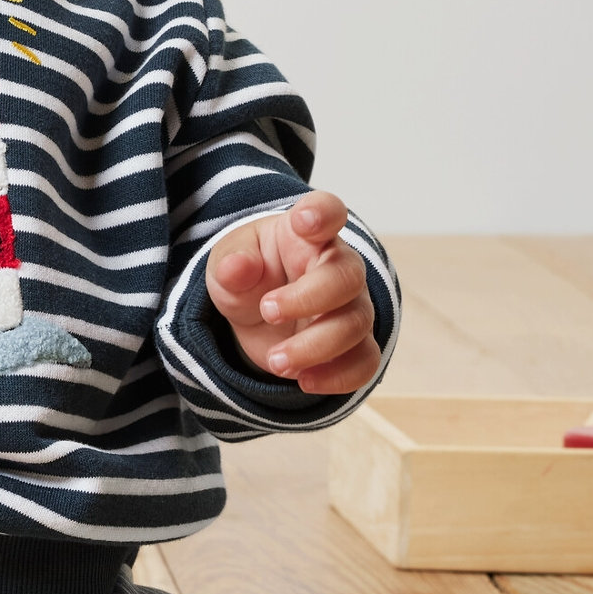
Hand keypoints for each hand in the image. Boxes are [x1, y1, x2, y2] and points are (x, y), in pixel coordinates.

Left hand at [205, 191, 378, 394]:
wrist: (256, 314)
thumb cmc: (248, 274)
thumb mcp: (227, 264)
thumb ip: (231, 263)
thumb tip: (237, 268)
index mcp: (306, 235)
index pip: (328, 211)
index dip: (322, 213)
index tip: (304, 222)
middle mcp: (336, 266)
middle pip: (347, 276)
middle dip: (308, 298)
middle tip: (267, 311)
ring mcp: (351, 306)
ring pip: (354, 324)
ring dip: (314, 347)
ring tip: (275, 361)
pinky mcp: (354, 345)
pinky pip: (365, 361)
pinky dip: (338, 376)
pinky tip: (304, 381)